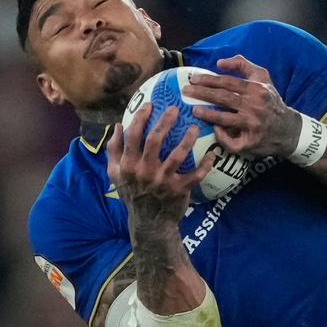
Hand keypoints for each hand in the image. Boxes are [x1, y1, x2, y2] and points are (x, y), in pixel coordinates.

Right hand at [107, 103, 215, 225]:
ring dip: (188, 138)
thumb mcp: (115, 174)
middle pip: (155, 140)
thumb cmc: (132, 193)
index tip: (150, 104)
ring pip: (178, 154)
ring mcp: (163, 181)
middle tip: (175, 108)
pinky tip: (212, 153)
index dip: (141, 117)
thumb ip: (114, 150)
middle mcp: (144, 171)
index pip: (133, 135)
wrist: (149, 222)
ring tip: (195, 126)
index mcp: (127, 165)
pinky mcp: (179, 190)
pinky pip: (196, 174)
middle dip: (165, 121)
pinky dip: (206, 164)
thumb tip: (118, 126)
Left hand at [182, 55, 301, 157]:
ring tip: (193, 110)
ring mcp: (253, 125)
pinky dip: (221, 135)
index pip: (228, 82)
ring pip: (224, 119)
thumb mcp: (263, 78)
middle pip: (223, 98)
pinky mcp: (251, 141)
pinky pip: (231, 140)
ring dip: (207, 114)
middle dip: (202, 94)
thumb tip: (219, 62)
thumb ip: (243, 65)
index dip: (209, 80)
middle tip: (186, 91)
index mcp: (257, 89)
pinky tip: (214, 129)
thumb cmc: (270, 101)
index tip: (194, 79)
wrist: (288, 129)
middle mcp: (255, 106)